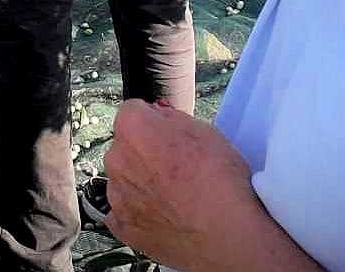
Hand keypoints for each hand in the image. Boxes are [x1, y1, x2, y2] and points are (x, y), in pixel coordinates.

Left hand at [105, 99, 294, 271]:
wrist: (226, 234)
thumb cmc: (220, 182)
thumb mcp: (204, 130)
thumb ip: (171, 118)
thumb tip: (159, 117)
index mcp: (134, 129)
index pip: (133, 111)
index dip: (154, 121)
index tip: (167, 132)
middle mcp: (118, 160)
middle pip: (126, 146)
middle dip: (145, 151)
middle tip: (177, 166)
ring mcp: (118, 195)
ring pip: (125, 178)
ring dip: (142, 181)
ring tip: (176, 194)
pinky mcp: (122, 226)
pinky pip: (123, 210)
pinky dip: (139, 211)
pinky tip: (165, 214)